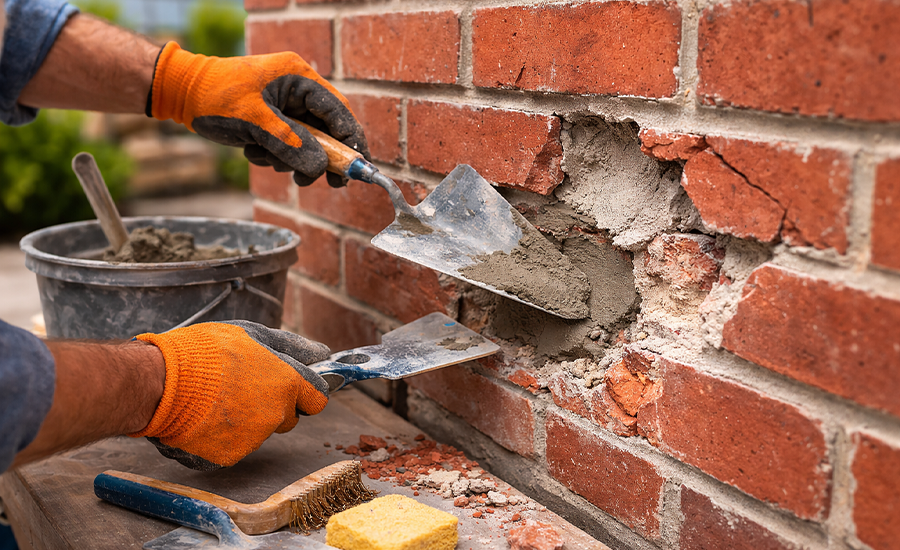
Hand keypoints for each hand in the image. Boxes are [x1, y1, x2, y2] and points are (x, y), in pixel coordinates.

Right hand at [132, 321, 330, 469]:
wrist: (161, 383)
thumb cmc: (205, 353)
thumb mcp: (252, 334)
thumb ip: (292, 346)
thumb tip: (323, 352)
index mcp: (286, 384)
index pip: (317, 398)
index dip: (304, 391)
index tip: (289, 386)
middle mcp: (276, 415)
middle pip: (288, 417)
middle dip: (274, 406)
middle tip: (242, 388)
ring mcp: (254, 439)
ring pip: (260, 432)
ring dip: (247, 420)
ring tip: (216, 399)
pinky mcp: (229, 457)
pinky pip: (235, 447)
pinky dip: (223, 436)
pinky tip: (205, 417)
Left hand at [149, 43, 369, 187]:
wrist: (179, 92)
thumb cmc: (214, 98)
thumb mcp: (254, 123)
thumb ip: (290, 144)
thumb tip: (320, 168)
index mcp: (300, 77)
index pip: (339, 111)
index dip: (351, 142)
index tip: (356, 170)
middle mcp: (298, 89)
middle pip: (326, 130)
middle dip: (318, 157)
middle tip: (314, 181)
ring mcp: (286, 104)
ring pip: (307, 142)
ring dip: (290, 158)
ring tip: (264, 157)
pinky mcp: (274, 118)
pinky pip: (288, 144)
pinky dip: (274, 154)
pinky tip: (253, 150)